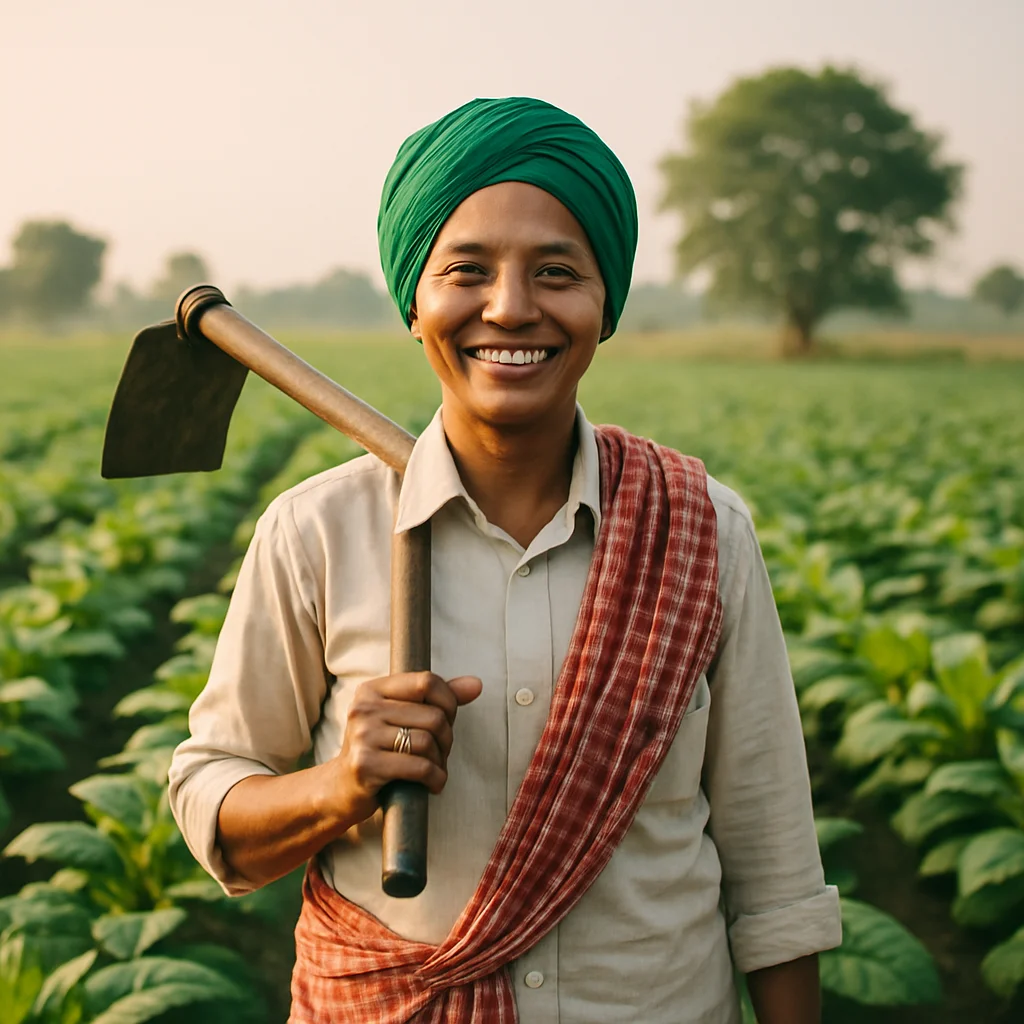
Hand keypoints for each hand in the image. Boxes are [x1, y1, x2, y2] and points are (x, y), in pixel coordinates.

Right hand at [328, 671, 482, 826]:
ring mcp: (362, 736)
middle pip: (432, 715)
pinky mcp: (366, 765)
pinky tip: (433, 783)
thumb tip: (476, 685)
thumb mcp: (403, 717)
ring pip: (427, 741)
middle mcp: (364, 708)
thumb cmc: (379, 749)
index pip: (426, 681)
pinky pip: (419, 767)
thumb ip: (438, 699)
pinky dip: (435, 777)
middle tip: (441, 753)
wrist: (342, 788)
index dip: (448, 701)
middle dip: (446, 738)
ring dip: (440, 761)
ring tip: (435, 768)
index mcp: (372, 690)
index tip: (448, 720)